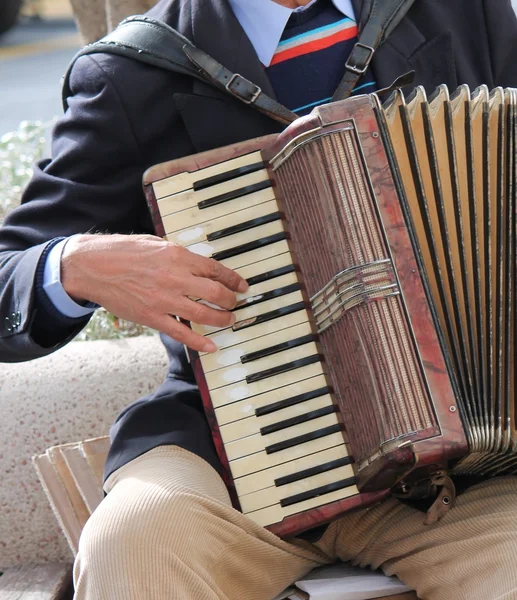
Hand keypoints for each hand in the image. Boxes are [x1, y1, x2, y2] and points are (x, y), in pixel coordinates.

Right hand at [61, 234, 247, 352]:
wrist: (92, 266)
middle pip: (217, 293)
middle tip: (235, 304)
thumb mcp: (155, 242)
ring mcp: (165, 300)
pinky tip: (212, 346)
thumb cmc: (121, 251)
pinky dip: (199, 342)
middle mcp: (176, 278)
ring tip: (229, 320)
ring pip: (205, 315)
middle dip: (232, 300)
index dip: (234, 279)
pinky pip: (182, 333)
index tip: (242, 286)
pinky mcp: (152, 317)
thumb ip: (178, 254)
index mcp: (178, 256)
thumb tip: (196, 263)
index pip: (216, 270)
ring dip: (222, 319)